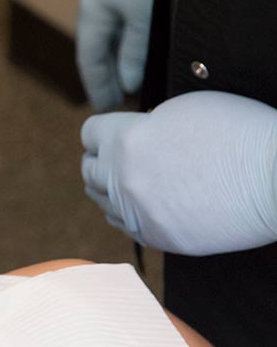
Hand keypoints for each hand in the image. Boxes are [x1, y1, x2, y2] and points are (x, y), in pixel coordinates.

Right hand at [76, 0, 165, 110]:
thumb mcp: (144, 16)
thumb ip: (134, 51)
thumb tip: (127, 81)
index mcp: (90, 13)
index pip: (89, 59)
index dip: (97, 84)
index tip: (104, 106)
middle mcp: (91, 2)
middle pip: (95, 47)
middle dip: (104, 73)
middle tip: (115, 97)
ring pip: (106, 31)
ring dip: (114, 55)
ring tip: (126, 75)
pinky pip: (115, 17)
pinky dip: (121, 36)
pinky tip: (134, 43)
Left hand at [81, 91, 276, 255]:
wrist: (275, 179)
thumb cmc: (239, 135)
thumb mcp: (184, 109)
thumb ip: (146, 124)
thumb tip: (136, 134)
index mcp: (125, 140)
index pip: (90, 134)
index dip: (103, 130)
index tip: (111, 133)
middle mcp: (123, 178)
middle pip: (89, 170)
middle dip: (101, 160)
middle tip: (117, 158)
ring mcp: (138, 212)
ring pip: (102, 201)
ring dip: (111, 189)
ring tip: (130, 181)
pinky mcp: (157, 237)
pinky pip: (125, 226)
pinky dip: (129, 214)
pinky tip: (143, 204)